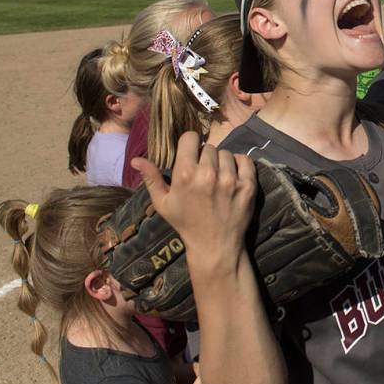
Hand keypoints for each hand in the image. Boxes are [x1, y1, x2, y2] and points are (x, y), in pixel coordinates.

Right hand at [132, 131, 257, 271]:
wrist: (214, 245)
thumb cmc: (186, 223)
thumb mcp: (163, 203)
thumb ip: (151, 178)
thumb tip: (135, 159)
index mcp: (185, 174)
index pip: (190, 138)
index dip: (190, 144)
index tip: (191, 154)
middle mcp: (208, 174)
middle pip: (209, 147)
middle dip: (205, 157)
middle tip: (203, 174)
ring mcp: (230, 180)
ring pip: (226, 153)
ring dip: (222, 162)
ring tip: (217, 178)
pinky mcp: (247, 186)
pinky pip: (245, 160)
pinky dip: (239, 164)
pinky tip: (232, 176)